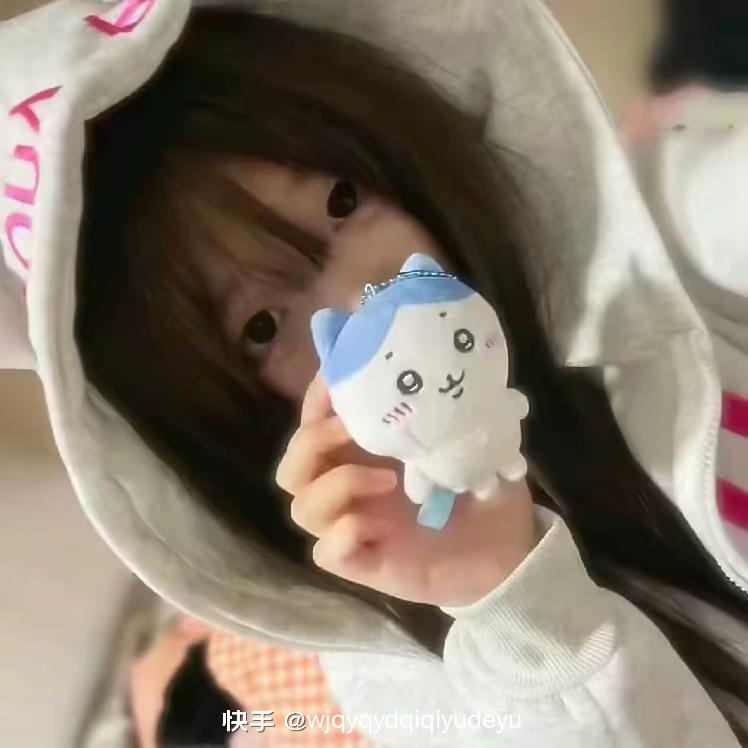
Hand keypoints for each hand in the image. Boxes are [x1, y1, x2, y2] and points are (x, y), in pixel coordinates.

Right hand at [275, 373, 538, 606]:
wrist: (509, 549)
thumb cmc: (479, 489)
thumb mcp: (460, 441)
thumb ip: (436, 411)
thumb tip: (426, 369)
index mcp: (363, 456)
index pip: (314, 424)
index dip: (315, 400)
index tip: (336, 377)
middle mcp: (349, 490)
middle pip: (293, 467)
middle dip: (313, 440)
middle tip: (353, 428)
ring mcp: (354, 528)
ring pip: (302, 508)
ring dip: (337, 484)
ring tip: (388, 479)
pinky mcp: (366, 565)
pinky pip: (326, 554)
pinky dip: (342, 535)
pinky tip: (375, 527)